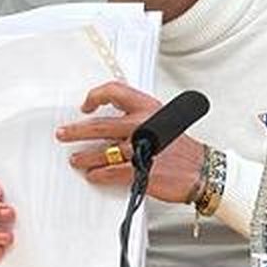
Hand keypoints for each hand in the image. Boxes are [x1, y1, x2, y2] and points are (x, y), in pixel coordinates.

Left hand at [55, 81, 205, 204]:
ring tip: (75, 159)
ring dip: (84, 157)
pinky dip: (99, 174)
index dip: (95, 96)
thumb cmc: (181, 146)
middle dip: (76, 131)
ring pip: (104, 152)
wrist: (202, 170)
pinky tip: (93, 175)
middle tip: (63, 134)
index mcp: (148, 108)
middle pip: (100, 125)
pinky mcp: (144, 171)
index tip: (85, 106)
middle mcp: (143, 126)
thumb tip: (110, 119)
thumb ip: (138, 116)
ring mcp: (143, 149)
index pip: (114, 91)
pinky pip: (113, 172)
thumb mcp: (163, 120)